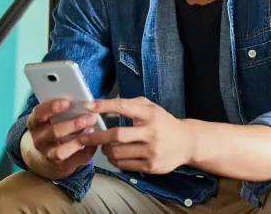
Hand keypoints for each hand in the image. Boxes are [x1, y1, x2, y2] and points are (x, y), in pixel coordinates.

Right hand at [24, 98, 98, 179]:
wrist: (45, 155)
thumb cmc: (53, 128)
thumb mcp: (50, 117)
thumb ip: (62, 109)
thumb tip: (82, 100)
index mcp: (35, 123)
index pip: (39, 113)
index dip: (52, 107)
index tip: (67, 102)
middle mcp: (39, 140)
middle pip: (54, 132)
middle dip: (74, 124)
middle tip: (90, 117)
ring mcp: (48, 154)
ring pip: (61, 151)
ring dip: (78, 141)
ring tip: (91, 131)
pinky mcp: (60, 166)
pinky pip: (74, 161)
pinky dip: (86, 152)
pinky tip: (94, 143)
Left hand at [78, 97, 192, 173]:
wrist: (187, 143)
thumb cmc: (164, 122)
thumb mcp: (151, 108)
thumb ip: (131, 104)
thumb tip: (104, 104)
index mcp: (150, 114)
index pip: (124, 107)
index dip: (104, 106)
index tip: (89, 106)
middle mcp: (151, 132)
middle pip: (117, 135)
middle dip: (97, 136)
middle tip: (83, 136)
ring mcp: (152, 151)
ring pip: (118, 153)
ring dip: (105, 150)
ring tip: (102, 146)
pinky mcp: (151, 166)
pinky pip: (124, 165)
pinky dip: (114, 160)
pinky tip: (113, 155)